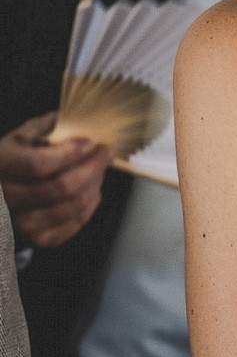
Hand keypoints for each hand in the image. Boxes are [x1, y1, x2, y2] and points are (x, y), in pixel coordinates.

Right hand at [0, 112, 114, 247]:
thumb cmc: (9, 164)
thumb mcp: (17, 139)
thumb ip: (44, 127)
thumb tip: (75, 117)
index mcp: (1, 166)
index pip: (39, 164)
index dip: (70, 153)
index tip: (90, 142)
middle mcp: (8, 199)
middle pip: (62, 187)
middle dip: (92, 167)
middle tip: (106, 152)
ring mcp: (22, 223)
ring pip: (72, 207)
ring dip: (94, 185)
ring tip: (99, 170)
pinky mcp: (38, 239)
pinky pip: (74, 224)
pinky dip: (90, 205)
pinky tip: (92, 190)